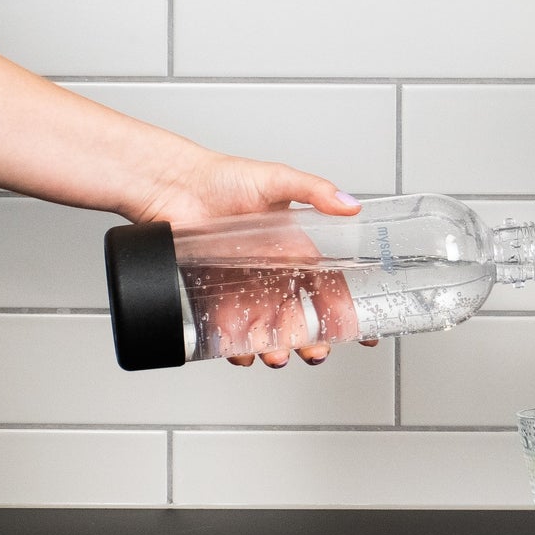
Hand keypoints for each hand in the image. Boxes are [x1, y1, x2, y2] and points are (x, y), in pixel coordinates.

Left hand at [132, 151, 373, 367]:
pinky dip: (235, 344)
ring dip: (273, 347)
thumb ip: (315, 191)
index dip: (343, 309)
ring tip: (275, 355)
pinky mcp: (214, 294)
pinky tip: (241, 351)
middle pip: (299, 316)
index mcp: (293, 249)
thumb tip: (350, 204)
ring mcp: (242, 285)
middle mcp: (271, 271)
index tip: (360, 333)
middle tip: (315, 352)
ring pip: (265, 327)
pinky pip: (228, 327)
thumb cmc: (223, 178)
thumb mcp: (277, 178)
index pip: (327, 285)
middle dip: (310, 339)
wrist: (174, 184)